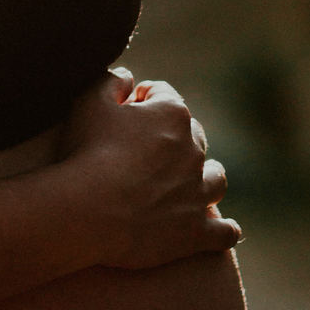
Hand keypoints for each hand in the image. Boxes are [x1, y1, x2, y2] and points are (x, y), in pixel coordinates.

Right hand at [58, 66, 241, 268]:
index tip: (125, 110)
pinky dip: (223, 230)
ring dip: (206, 177)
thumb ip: (111, 81)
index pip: (163, 95)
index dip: (143, 100)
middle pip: (192, 135)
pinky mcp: (197, 232)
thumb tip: (127, 77)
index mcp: (172, 114)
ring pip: (215, 179)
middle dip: (176, 137)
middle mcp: (194, 151)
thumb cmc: (86, 153)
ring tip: (191, 183)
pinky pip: (223, 232)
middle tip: (149, 151)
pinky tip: (221, 230)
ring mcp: (199, 193)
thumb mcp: (89, 102)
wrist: (87, 212)